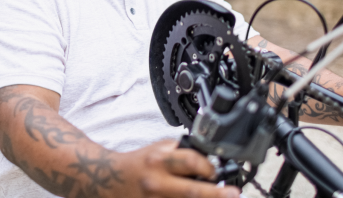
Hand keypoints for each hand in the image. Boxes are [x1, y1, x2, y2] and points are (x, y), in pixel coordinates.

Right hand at [114, 140, 239, 197]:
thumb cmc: (138, 163)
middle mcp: (157, 183)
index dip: (208, 167)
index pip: (191, 162)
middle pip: (192, 191)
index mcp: (159, 161)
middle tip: (234, 194)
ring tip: (221, 197)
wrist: (109, 179)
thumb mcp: (158, 149)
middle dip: (217, 194)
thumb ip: (181, 153)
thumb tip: (209, 160)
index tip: (217, 172)